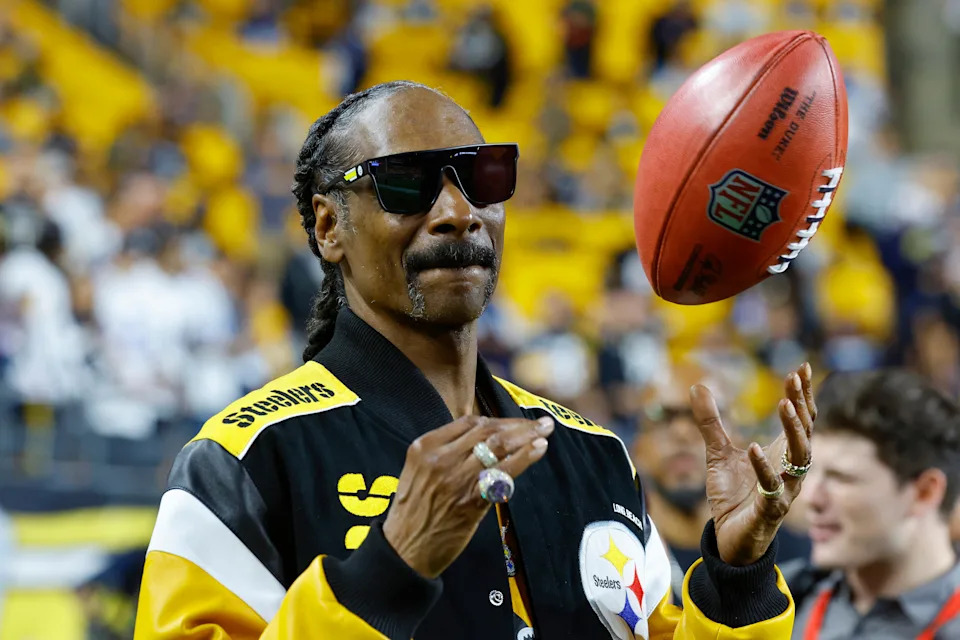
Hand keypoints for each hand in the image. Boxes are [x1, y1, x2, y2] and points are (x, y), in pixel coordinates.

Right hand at [382, 415, 553, 578]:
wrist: (403, 550)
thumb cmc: (413, 511)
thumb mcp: (417, 470)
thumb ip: (444, 451)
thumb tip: (479, 437)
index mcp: (425, 447)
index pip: (470, 423)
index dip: (499, 420)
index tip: (517, 422)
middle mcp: (440, 459)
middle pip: (487, 432)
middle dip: (519, 424)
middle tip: (542, 422)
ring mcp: (456, 479)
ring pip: (498, 448)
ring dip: (527, 436)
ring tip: (545, 430)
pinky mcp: (471, 501)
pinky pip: (502, 473)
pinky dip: (524, 458)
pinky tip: (539, 449)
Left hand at [691, 363, 815, 565]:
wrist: (728, 538)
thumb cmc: (732, 496)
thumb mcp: (716, 452)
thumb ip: (710, 421)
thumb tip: (697, 386)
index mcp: (781, 454)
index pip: (801, 419)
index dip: (804, 394)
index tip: (803, 367)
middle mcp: (790, 469)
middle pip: (805, 432)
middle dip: (802, 405)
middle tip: (794, 379)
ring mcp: (785, 490)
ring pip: (799, 458)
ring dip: (794, 431)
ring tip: (784, 405)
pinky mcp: (771, 510)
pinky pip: (772, 488)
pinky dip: (764, 469)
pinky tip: (754, 447)